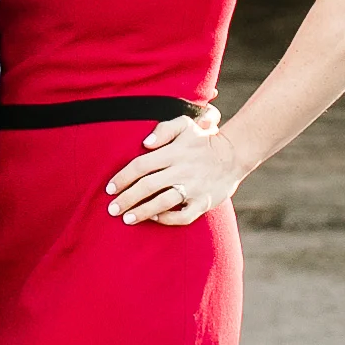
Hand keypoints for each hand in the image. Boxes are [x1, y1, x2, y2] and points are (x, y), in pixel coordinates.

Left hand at [105, 108, 244, 226]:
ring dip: (142, 212)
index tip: (109, 189)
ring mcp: (194, 188)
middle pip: (147, 186)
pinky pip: (183, 215)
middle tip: (111, 209)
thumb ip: (164, 129)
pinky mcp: (204, 202)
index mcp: (174, 152)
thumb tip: (145, 143)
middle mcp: (182, 170)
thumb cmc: (203, 140)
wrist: (234, 155)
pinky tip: (155, 218)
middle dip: (126, 198)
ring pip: (163, 202)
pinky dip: (168, 218)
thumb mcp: (185, 125)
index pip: (141, 165)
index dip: (122, 178)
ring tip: (126, 219)